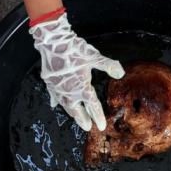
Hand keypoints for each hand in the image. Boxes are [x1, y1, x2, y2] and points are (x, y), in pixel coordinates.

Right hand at [30, 13, 124, 131]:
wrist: (53, 42)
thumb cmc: (75, 50)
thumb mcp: (94, 57)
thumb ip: (108, 66)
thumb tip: (121, 73)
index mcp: (83, 88)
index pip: (93, 107)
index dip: (98, 117)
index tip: (101, 126)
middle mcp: (70, 92)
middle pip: (78, 111)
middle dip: (83, 119)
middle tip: (88, 127)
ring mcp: (58, 89)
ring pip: (66, 106)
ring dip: (71, 113)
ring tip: (76, 118)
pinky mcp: (50, 84)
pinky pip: (54, 96)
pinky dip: (56, 101)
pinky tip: (55, 105)